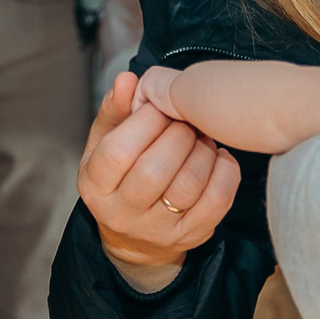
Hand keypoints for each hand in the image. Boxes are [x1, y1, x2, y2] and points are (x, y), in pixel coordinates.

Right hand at [79, 71, 239, 287]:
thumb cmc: (121, 177)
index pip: (118, 152)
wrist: (136, 239)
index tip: (160, 107)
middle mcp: (123, 214)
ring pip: (188, 184)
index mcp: (95, 186)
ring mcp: (159, 230)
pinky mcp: (191, 236)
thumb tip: (128, 80)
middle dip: (178, 134)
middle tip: (185, 120)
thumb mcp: (105, 143)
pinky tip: (217, 156)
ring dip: (202, 150)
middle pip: (155, 170)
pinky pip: (217, 201)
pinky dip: (224, 171)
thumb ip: (116, 109)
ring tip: (200, 137)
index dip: (145, 121)